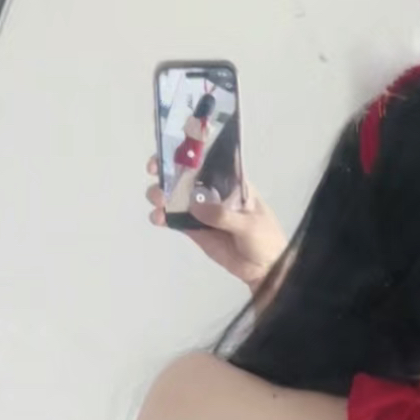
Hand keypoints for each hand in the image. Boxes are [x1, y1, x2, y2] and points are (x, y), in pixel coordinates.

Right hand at [146, 158, 288, 293]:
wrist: (264, 269)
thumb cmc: (264, 238)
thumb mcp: (249, 224)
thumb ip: (224, 216)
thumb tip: (196, 207)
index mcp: (231, 182)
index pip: (209, 160)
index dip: (189, 151)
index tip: (172, 150)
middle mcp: (213, 191)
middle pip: (186, 175)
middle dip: (168, 170)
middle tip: (155, 172)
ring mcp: (202, 210)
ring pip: (176, 196)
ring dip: (162, 194)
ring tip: (157, 201)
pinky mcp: (195, 229)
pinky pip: (176, 220)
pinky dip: (163, 217)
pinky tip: (157, 218)